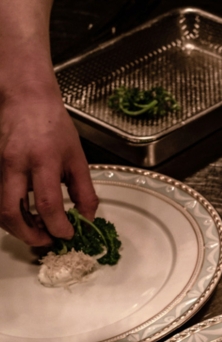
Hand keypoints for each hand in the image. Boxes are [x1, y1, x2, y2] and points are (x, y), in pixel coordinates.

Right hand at [0, 83, 98, 245]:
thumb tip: (87, 219)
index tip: (68, 234)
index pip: (49, 204)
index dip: (58, 226)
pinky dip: (11, 214)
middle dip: (28, 234)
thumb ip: (84, 192)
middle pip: (11, 211)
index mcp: (43, 160)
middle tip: (46, 241)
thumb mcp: (78, 158)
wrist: (25, 98)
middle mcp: (15, 164)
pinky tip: (27, 216)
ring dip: (17, 227)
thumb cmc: (54, 126)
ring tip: (38, 231)